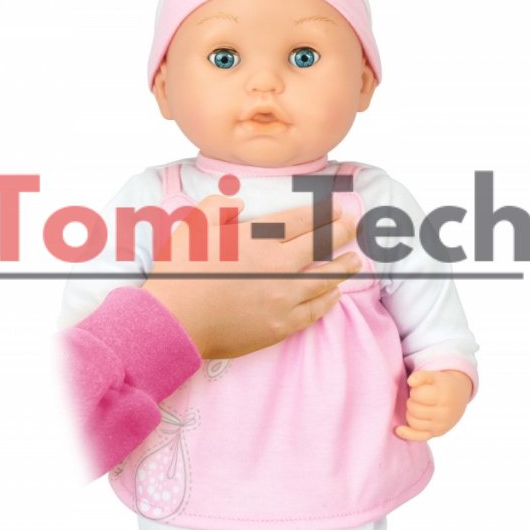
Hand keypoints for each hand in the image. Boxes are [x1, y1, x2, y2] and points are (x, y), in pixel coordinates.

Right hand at [143, 194, 360, 359]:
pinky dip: (328, 300)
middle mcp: (278, 267)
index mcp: (258, 239)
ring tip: (355, 261)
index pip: (302, 221)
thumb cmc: (179, 273)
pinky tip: (334, 295)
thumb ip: (217, 207)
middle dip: (342, 232)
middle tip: (355, 225)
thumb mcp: (191, 227)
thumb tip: (239, 203)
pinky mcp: (280, 326)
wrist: (173, 322)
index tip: (340, 207)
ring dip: (342, 268)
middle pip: (321, 245)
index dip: (324, 212)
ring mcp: (283, 299)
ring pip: (324, 280)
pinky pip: (314, 311)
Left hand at [394, 370, 472, 440]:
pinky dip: (407, 434)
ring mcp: (440, 425)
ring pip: (413, 422)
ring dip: (410, 413)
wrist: (459, 397)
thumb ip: (421, 376)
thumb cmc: (442, 385)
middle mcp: (443, 413)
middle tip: (418, 398)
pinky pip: (419, 437)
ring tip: (417, 407)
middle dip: (411, 402)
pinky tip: (398, 429)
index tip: (419, 389)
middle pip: (414, 409)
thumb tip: (410, 382)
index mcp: (443, 396)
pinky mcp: (437, 433)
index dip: (414, 390)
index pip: (417, 395)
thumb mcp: (434, 376)